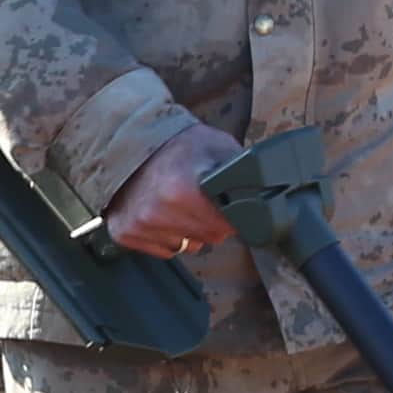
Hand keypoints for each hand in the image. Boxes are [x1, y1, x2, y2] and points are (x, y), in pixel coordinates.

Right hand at [103, 121, 243, 258]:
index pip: (227, 224)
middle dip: (212, 222)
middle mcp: (158, 211)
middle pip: (209, 237)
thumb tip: (266, 189)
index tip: (227, 202)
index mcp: (182, 189)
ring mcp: (140, 224)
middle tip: (201, 198)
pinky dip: (168, 235)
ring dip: (190, 230)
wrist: (128, 142)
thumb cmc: (174, 144)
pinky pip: (165, 250)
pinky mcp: (126, 233)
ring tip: (180, 203)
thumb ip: (241, 170)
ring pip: (187, 246)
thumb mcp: (216, 145)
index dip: (232, 213)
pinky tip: (163, 213)